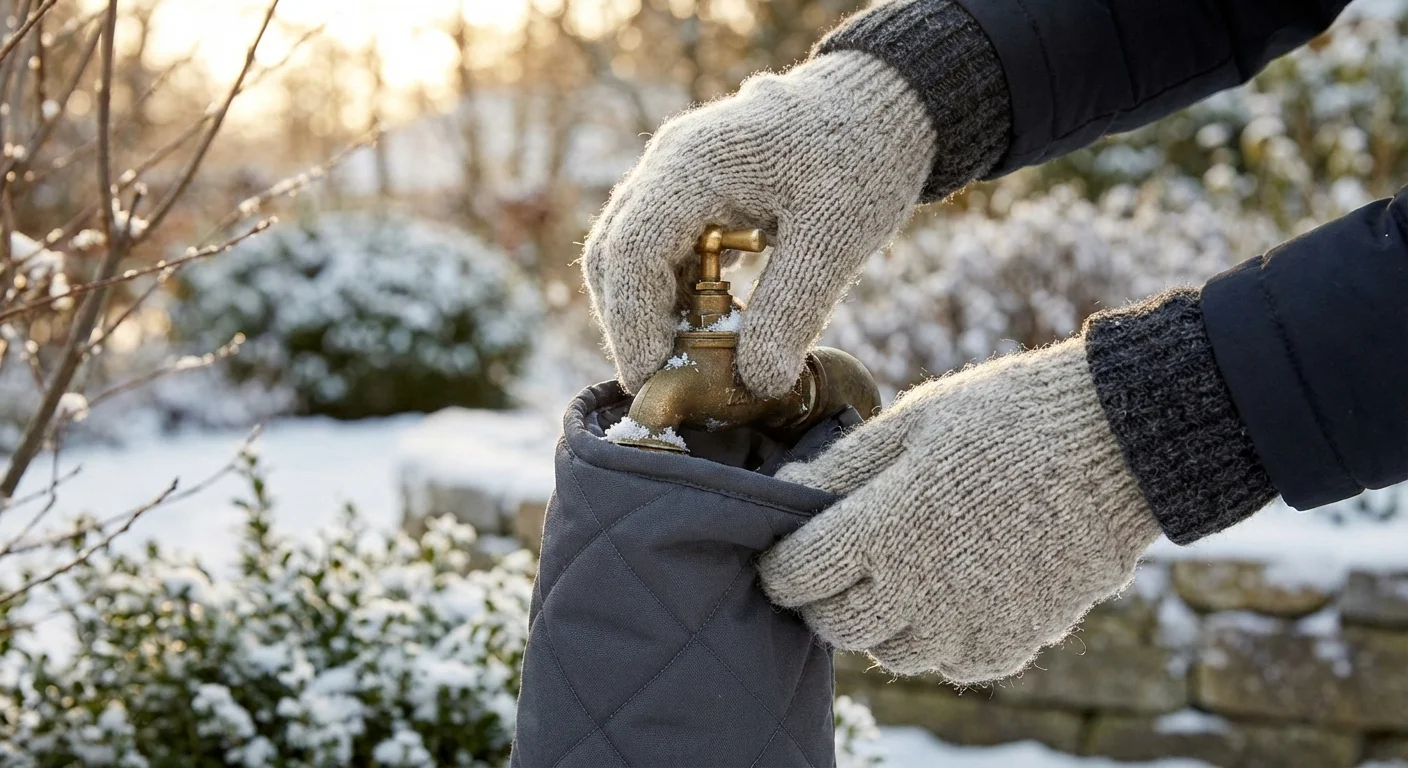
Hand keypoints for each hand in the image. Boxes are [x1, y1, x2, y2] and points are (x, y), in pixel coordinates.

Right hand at [582, 51, 934, 396]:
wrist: (882, 103)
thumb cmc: (863, 156)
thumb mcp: (835, 239)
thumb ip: (791, 311)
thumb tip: (758, 382)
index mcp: (693, 164)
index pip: (631, 252)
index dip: (632, 324)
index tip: (650, 379)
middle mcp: (668, 161)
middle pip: (613, 254)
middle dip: (630, 324)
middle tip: (662, 381)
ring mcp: (673, 171)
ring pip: (629, 251)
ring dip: (648, 309)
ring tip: (689, 360)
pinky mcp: (689, 187)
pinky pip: (659, 246)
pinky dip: (671, 291)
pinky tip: (709, 324)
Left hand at [758, 338, 1161, 683]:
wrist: (1118, 443)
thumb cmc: (1006, 417)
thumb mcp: (911, 421)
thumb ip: (839, 468)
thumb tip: (782, 493)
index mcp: (885, 529)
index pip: (797, 575)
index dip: (778, 564)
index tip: (783, 551)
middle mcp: (920, 591)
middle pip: (834, 625)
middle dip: (820, 598)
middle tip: (833, 567)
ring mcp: (969, 625)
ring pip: (890, 652)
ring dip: (879, 622)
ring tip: (896, 576)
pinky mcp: (1014, 643)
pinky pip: (951, 664)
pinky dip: (939, 640)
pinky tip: (949, 596)